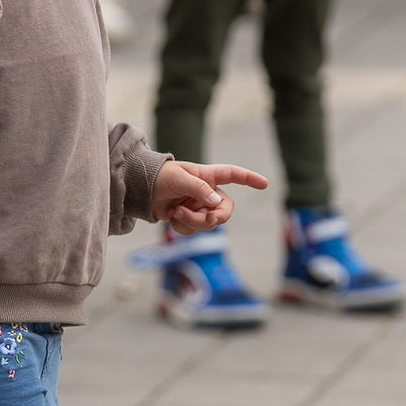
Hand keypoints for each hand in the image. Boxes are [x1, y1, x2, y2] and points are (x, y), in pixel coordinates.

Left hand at [151, 160, 268, 234]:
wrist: (140, 189)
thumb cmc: (159, 176)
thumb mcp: (179, 178)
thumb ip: (198, 189)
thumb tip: (215, 202)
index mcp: (207, 176)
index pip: (233, 175)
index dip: (249, 179)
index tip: (264, 184)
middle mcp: (205, 192)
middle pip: (225, 209)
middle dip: (217, 217)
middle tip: (209, 220)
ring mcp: (197, 206)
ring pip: (208, 223)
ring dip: (193, 221)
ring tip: (176, 211)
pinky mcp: (187, 218)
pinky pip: (193, 229)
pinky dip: (183, 226)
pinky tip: (172, 215)